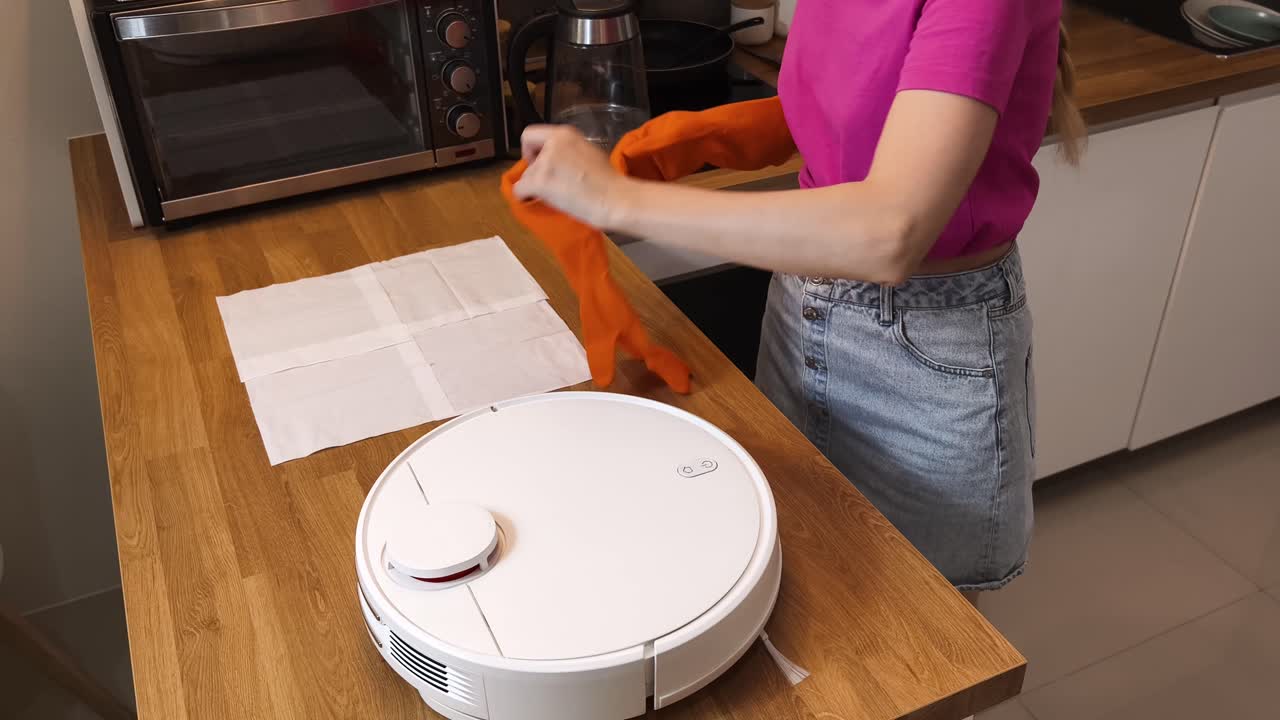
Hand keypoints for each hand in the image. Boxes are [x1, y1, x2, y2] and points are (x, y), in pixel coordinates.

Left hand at [513, 125, 630, 227]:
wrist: (615, 199)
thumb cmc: (610, 182)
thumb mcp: (589, 152)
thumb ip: (569, 152)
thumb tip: (557, 163)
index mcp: (565, 134)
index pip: (530, 134)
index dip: (530, 150)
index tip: (538, 161)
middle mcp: (553, 144)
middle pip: (529, 159)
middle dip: (535, 172)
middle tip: (551, 184)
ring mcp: (545, 163)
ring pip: (526, 176)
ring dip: (536, 187)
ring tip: (557, 197)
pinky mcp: (540, 182)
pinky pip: (520, 190)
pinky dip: (525, 197)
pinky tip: (538, 202)